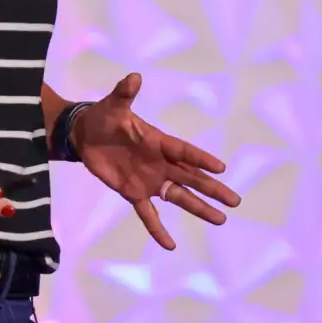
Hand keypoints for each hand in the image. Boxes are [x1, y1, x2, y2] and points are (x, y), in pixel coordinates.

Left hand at [73, 73, 240, 250]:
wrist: (86, 135)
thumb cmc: (104, 117)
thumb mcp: (114, 105)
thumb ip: (125, 93)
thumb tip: (134, 76)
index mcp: (158, 141)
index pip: (184, 151)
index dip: (200, 158)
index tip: (221, 168)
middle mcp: (160, 162)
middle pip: (190, 177)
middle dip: (212, 189)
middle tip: (235, 201)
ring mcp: (149, 179)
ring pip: (178, 196)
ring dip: (198, 208)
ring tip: (220, 219)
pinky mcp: (133, 192)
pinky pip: (148, 214)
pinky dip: (157, 229)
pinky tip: (170, 245)